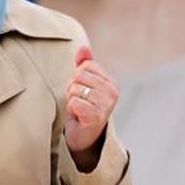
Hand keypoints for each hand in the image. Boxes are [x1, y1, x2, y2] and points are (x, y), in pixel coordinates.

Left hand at [63, 46, 117, 168]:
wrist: (82, 137)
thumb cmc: (82, 108)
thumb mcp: (83, 84)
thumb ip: (83, 64)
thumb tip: (83, 47)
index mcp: (111, 82)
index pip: (85, 65)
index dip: (77, 78)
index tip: (82, 92)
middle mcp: (112, 92)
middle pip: (78, 76)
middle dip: (72, 89)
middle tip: (79, 102)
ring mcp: (106, 104)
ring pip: (74, 89)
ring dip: (71, 100)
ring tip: (79, 110)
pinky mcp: (97, 116)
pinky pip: (74, 102)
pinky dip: (72, 110)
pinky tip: (78, 117)